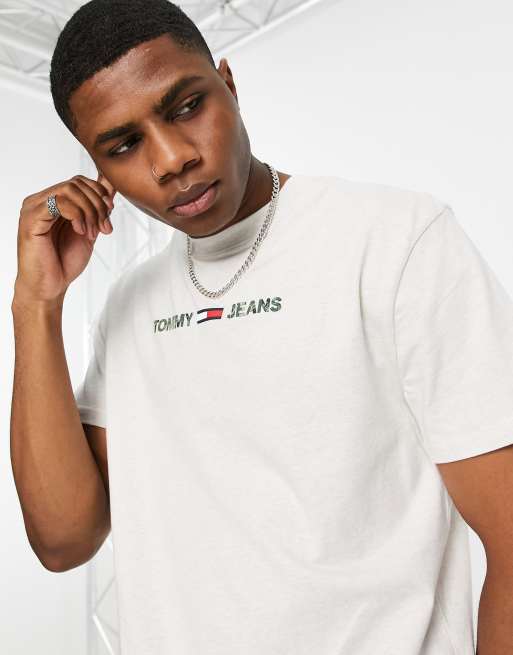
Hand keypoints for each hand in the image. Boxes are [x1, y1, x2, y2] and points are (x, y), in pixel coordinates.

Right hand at [13, 172, 116, 304]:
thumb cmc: (64, 261)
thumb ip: (97, 209)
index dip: (100, 194)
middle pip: (77, 183)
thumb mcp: (89, 229)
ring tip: (92, 233)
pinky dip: (77, 215)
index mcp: (53, 201)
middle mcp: (41, 200)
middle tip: (104, 228)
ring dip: (90, 211)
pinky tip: (80, 231)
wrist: (49, 287)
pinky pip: (58, 202)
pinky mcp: (31, 219)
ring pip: (70, 190)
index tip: (110, 214)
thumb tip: (112, 187)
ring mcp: (33, 208)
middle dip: (98, 204)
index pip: (79, 181)